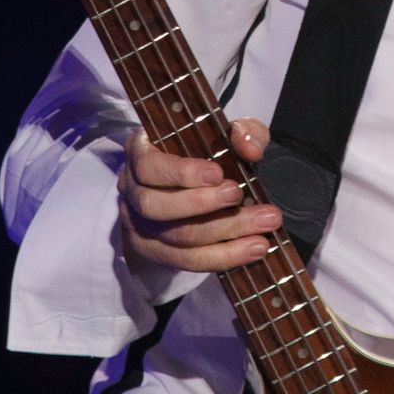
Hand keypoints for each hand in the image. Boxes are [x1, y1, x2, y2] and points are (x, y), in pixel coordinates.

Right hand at [117, 116, 279, 272]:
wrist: (194, 186)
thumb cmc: (206, 154)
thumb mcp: (226, 134)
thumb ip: (242, 132)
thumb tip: (251, 149)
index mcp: (140, 153)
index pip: (150, 168)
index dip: (182, 174)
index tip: (218, 174)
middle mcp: (131, 191)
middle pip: (157, 207)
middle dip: (204, 205)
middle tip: (240, 196)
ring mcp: (138, 225)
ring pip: (175, 237)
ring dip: (223, 234)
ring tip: (262, 229)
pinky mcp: (154, 251)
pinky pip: (186, 261)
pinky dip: (222, 257)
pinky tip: (252, 249)